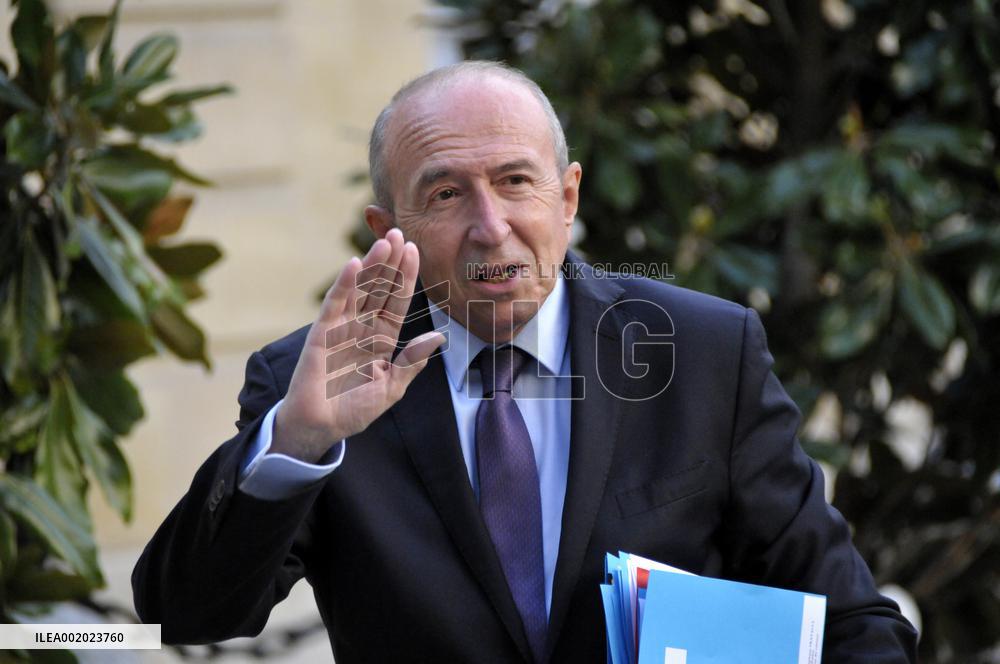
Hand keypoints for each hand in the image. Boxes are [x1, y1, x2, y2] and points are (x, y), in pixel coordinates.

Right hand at [271, 228, 444, 461]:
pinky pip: (335, 304)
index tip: (416, 251)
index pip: (396, 301)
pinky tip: (354, 265)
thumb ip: (411, 361)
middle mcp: (362, 327)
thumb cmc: (354, 409)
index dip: (406, 277)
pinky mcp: (322, 332)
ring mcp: (342, 327)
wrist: (321, 427)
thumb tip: (438, 337)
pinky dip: (344, 284)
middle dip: (390, 261)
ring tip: (384, 241)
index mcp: (381, 338)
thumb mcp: (391, 387)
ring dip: (371, 265)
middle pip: (379, 287)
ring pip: (360, 289)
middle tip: (401, 233)